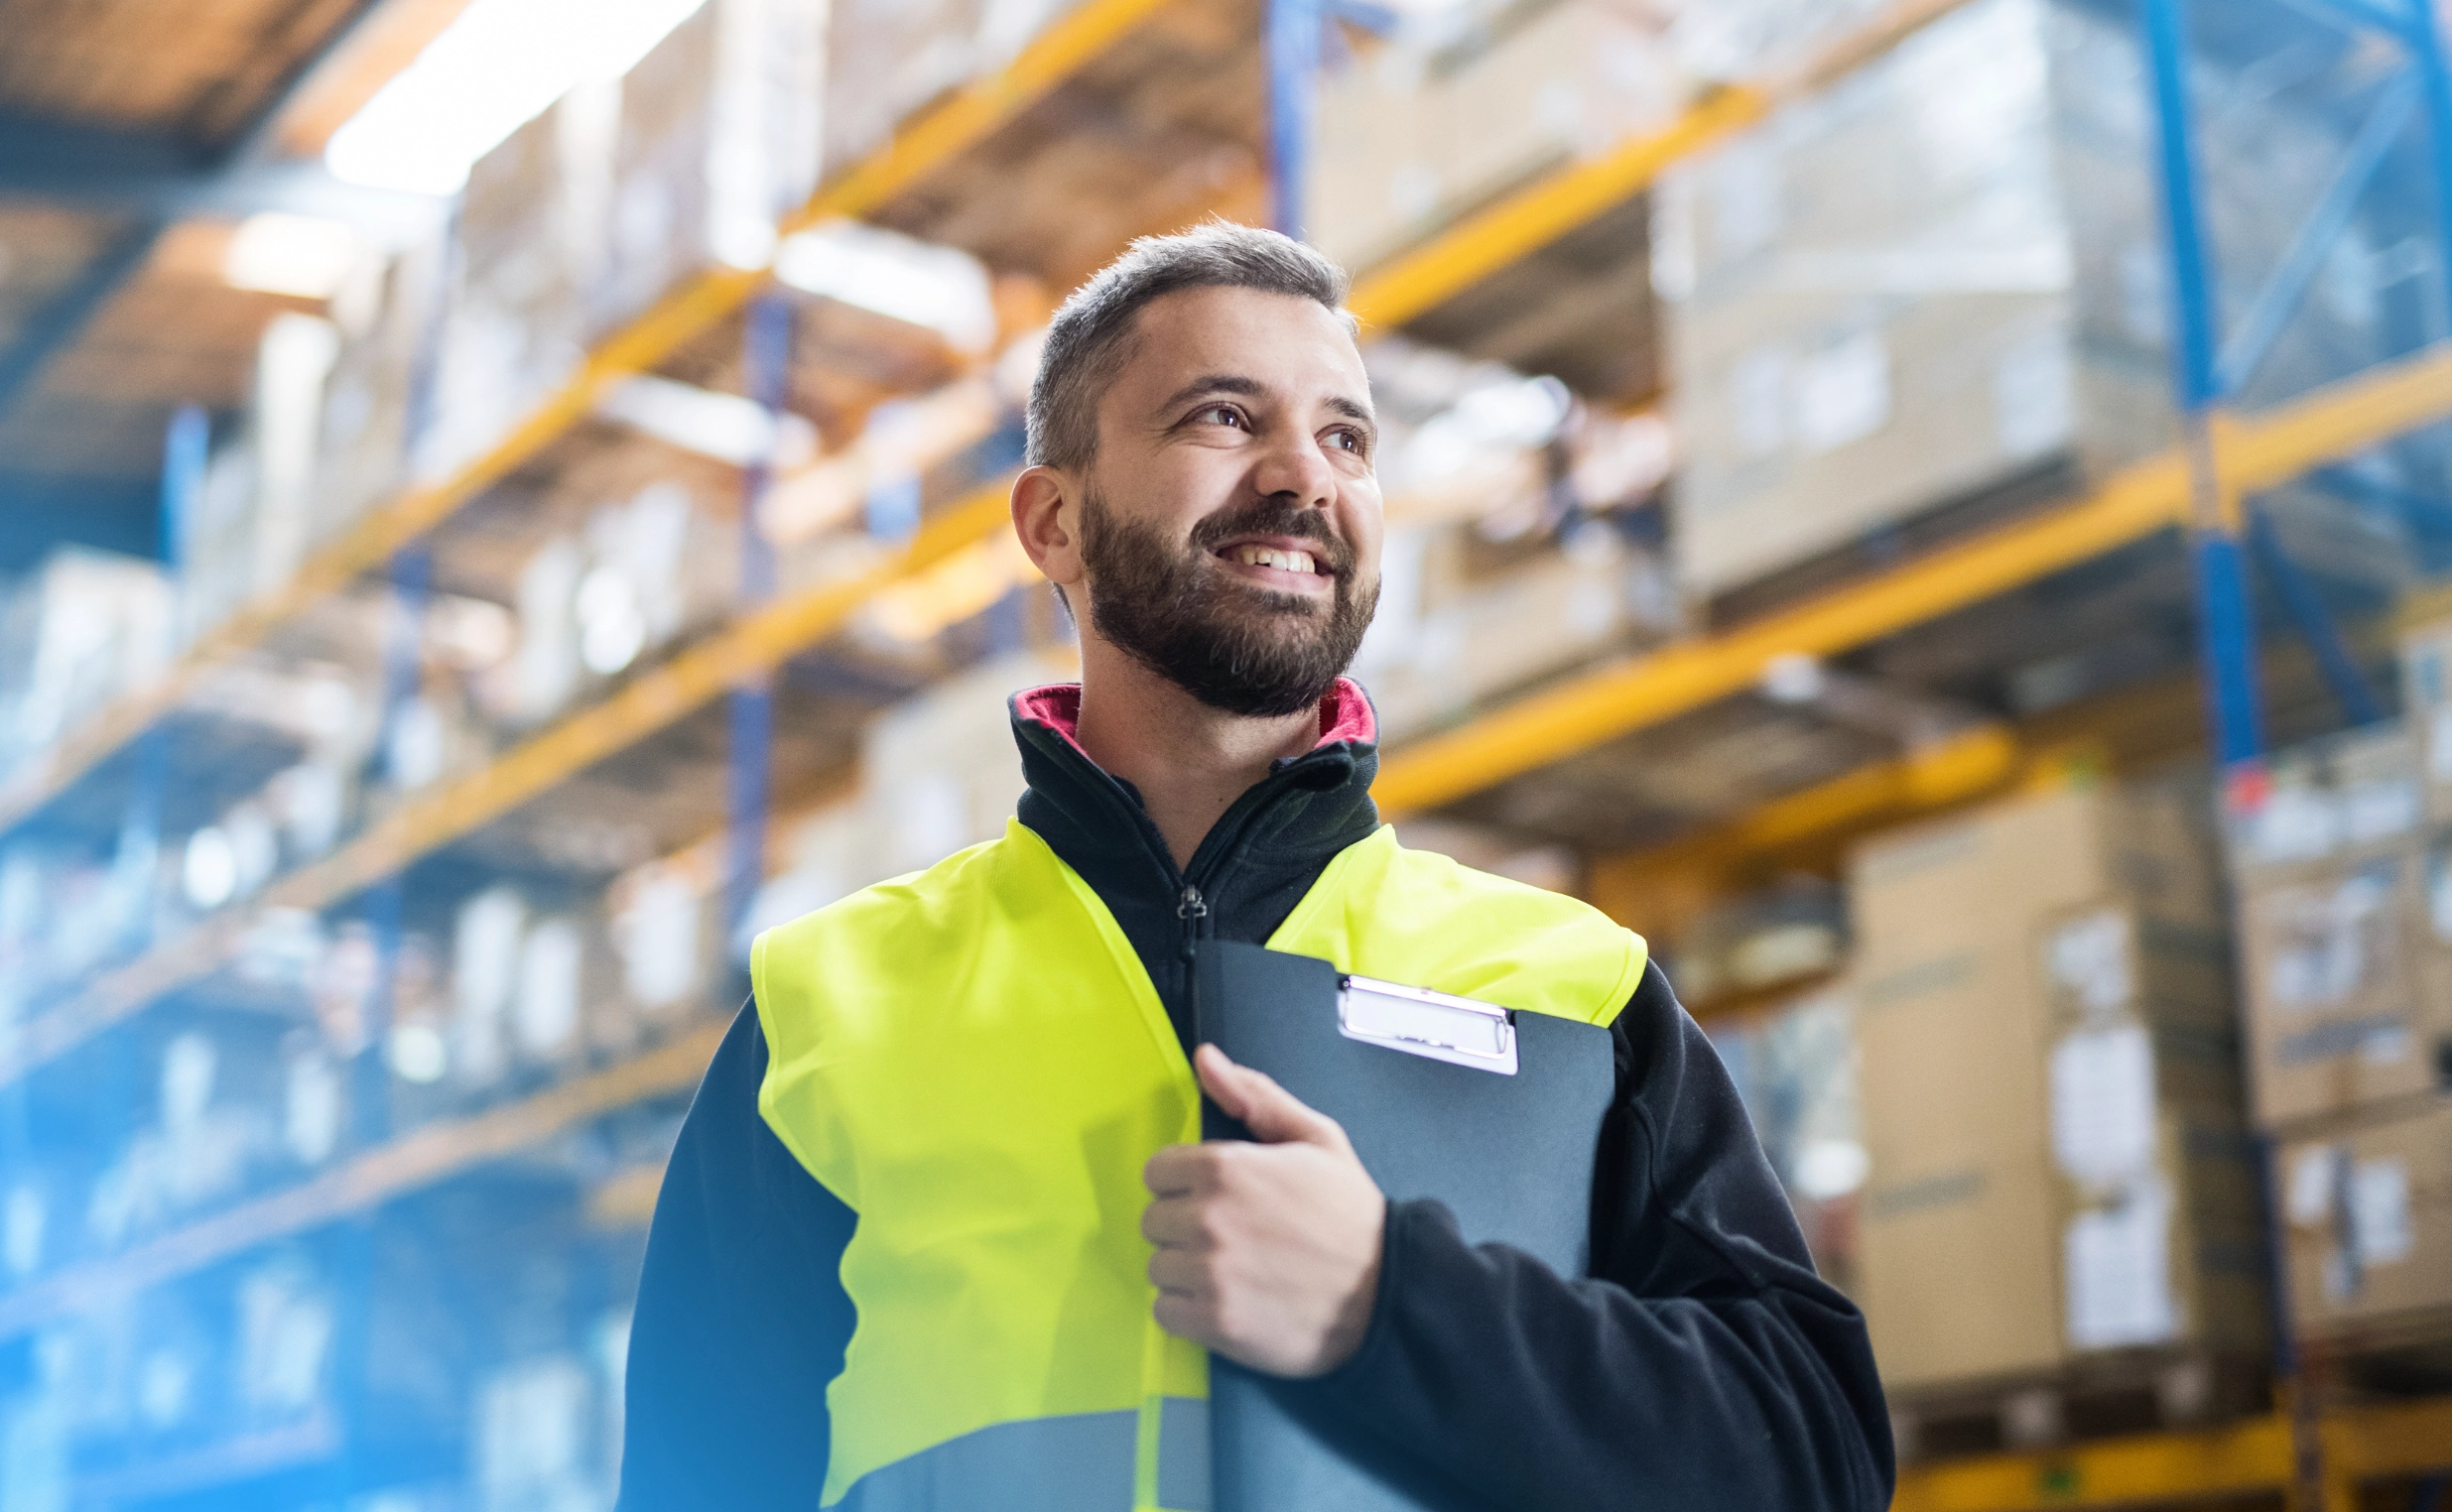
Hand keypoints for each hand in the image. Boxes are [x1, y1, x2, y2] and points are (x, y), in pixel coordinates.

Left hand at [1141, 1043, 1386, 1377]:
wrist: (1388, 1292)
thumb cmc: (1351, 1216)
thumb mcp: (1316, 1138)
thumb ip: (1255, 1096)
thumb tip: (1206, 1058)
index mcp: (1225, 1168)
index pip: (1157, 1172)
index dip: (1186, 1184)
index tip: (1217, 1199)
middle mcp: (1208, 1218)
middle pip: (1153, 1220)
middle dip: (1185, 1227)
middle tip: (1232, 1237)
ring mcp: (1209, 1273)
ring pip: (1158, 1267)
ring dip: (1186, 1272)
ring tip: (1232, 1272)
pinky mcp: (1215, 1322)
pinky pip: (1165, 1312)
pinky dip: (1189, 1312)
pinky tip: (1226, 1303)